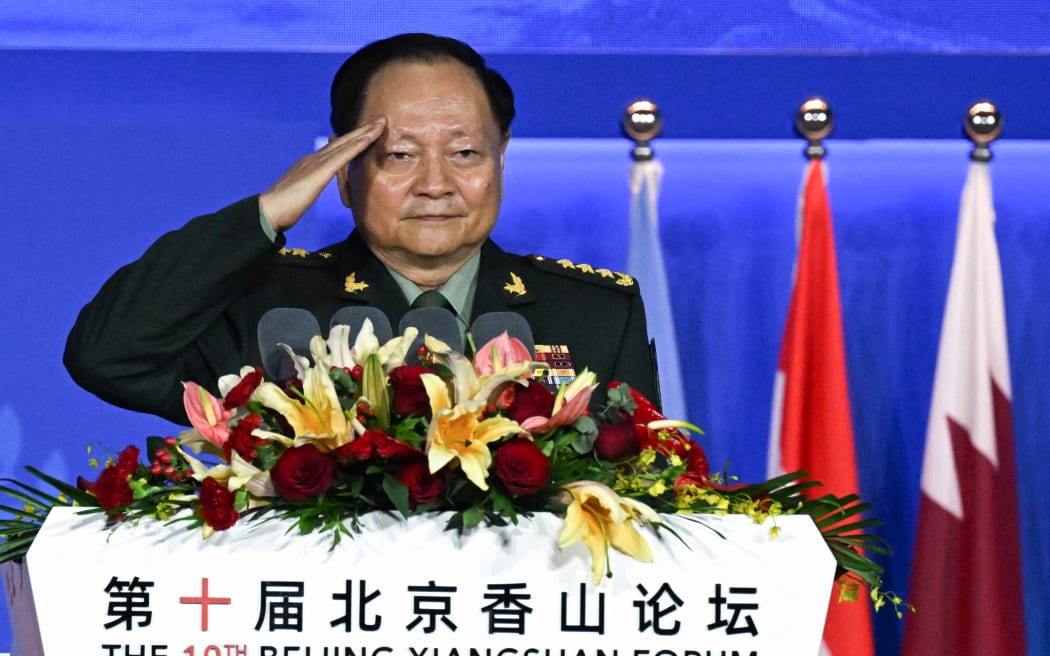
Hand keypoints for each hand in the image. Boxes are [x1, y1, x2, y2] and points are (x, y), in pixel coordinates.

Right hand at [258, 118, 385, 231]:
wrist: (269, 211)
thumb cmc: (284, 207)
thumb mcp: (303, 192)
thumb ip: (311, 184)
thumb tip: (315, 184)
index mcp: (311, 164)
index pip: (336, 148)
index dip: (353, 139)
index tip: (367, 132)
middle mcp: (314, 158)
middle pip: (344, 141)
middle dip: (363, 130)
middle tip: (381, 120)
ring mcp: (317, 162)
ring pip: (346, 144)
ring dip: (365, 133)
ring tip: (381, 123)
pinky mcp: (320, 172)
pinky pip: (343, 156)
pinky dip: (357, 145)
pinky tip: (369, 138)